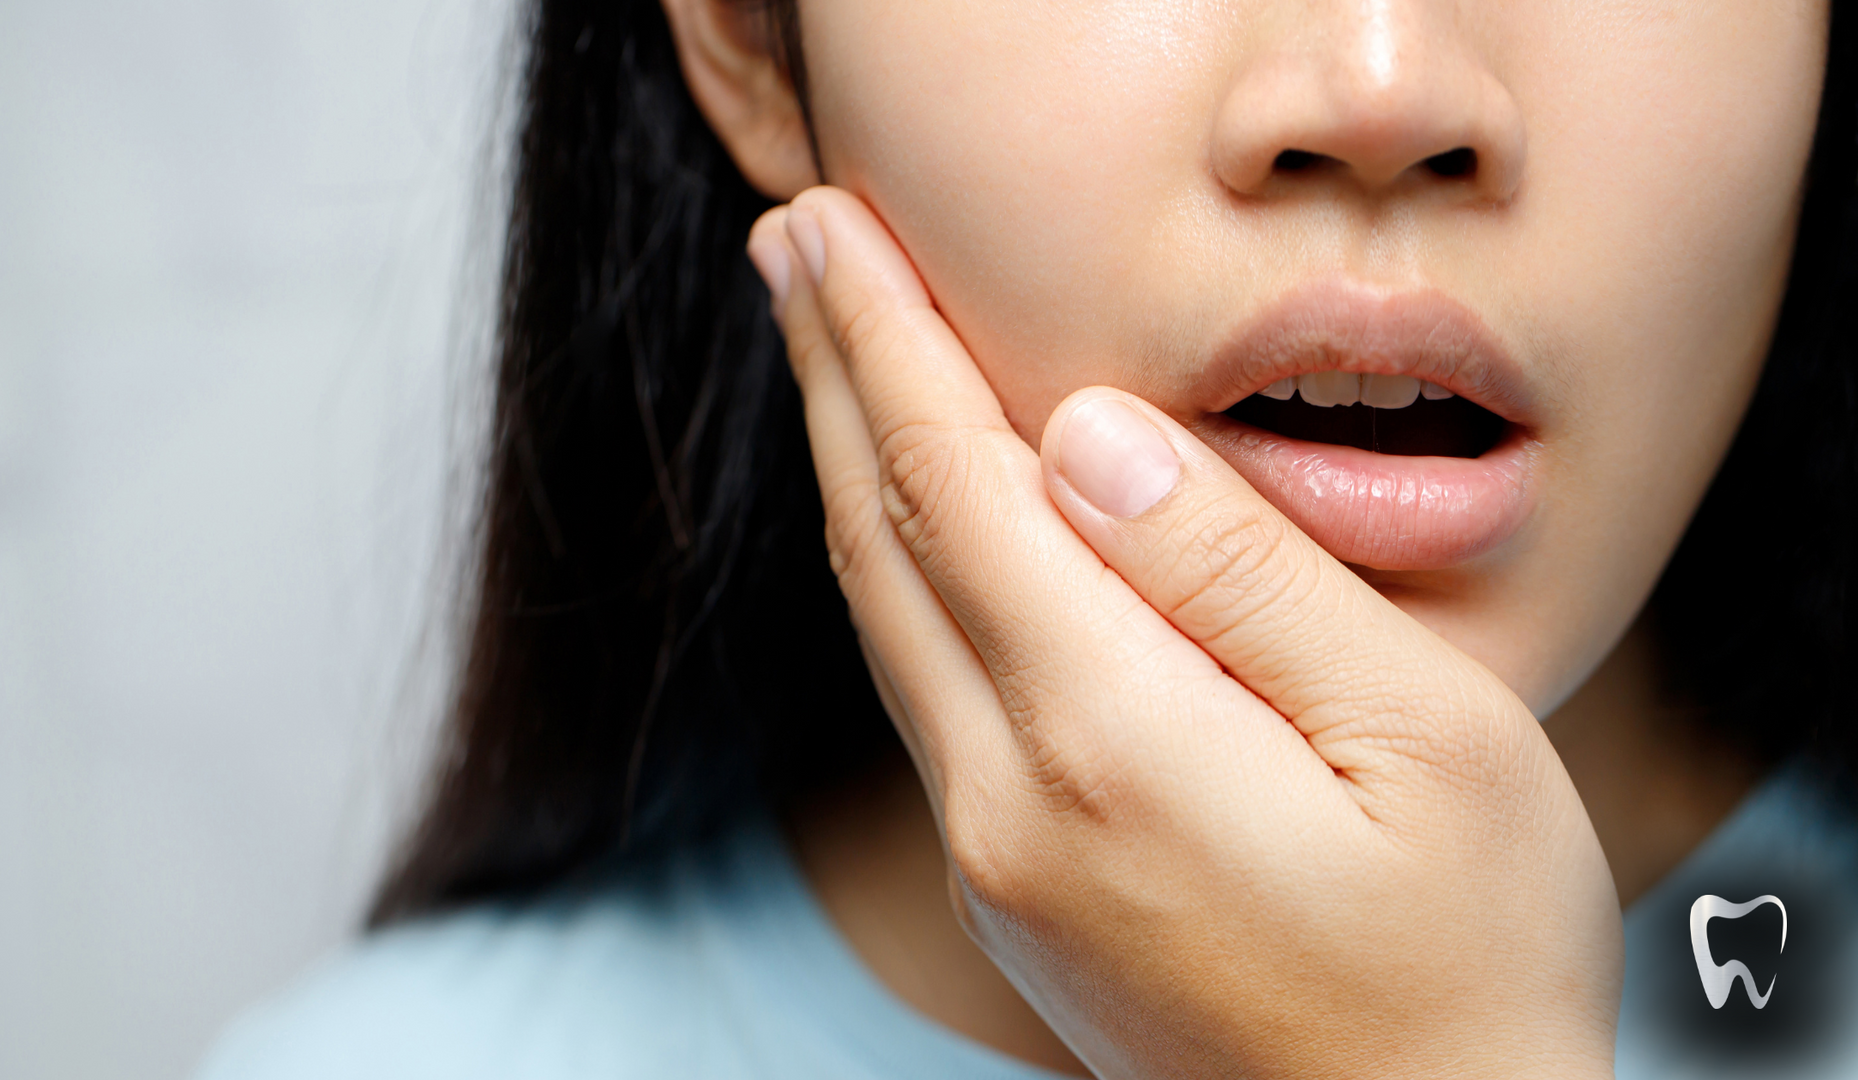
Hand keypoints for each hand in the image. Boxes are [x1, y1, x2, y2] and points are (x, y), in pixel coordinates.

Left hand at [748, 187, 1621, 1079]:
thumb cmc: (1470, 968)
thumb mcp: (1424, 739)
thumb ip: (1243, 576)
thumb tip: (1089, 439)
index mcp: (1109, 741)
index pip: (955, 485)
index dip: (884, 342)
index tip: (829, 231)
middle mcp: (1011, 803)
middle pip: (883, 542)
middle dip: (835, 378)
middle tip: (795, 248)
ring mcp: (998, 861)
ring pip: (887, 621)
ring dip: (851, 469)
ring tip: (833, 354)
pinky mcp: (1016, 894)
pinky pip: (925, 692)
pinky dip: (901, 573)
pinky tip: (913, 523)